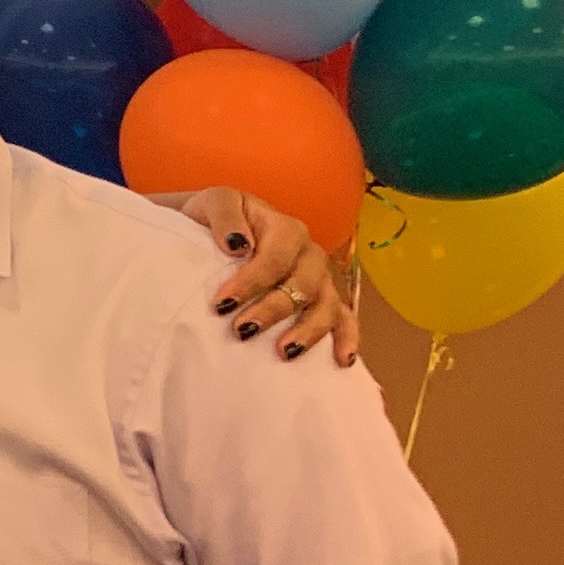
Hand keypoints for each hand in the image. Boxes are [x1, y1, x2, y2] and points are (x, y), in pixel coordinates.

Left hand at [178, 189, 359, 365]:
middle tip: (241, 330)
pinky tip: (342, 360)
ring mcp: (321, 279)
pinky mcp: (326, 299)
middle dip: (273, 310)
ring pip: (327, 306)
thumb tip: (237, 244)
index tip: (221, 303)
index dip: (250, 282)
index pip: (275, 258)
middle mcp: (310, 254)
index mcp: (286, 228)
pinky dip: (348, 339)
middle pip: (302, 285)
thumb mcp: (215, 203)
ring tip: (284, 351)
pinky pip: (345, 320)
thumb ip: (224, 216)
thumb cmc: (218, 218)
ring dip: (307, 331)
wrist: (219, 229)